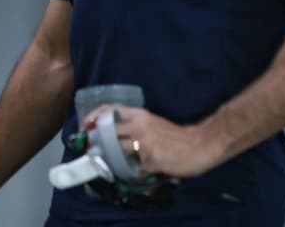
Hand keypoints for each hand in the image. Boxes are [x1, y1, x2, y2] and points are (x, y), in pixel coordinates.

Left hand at [83, 105, 218, 178]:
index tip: (85, 125)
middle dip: (95, 142)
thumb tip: (117, 136)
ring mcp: (144, 145)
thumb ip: (137, 127)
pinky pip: (132, 170)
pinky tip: (133, 174)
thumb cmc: (177, 135)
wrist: (199, 144)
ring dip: (110, 160)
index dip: (95, 116)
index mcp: (141, 115)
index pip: (112, 110)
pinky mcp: (150, 162)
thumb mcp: (155, 123)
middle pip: (108, 133)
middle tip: (90, 150)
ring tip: (109, 165)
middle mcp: (140, 127)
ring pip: (115, 152)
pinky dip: (130, 174)